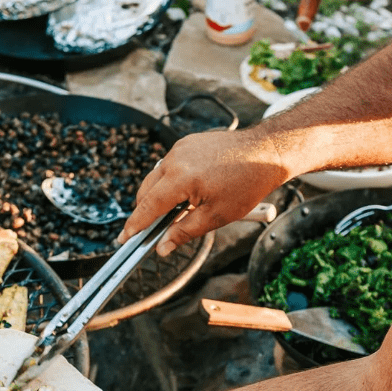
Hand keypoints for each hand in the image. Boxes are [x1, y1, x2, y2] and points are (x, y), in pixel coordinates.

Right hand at [120, 129, 287, 255]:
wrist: (267, 151)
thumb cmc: (246, 184)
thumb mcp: (216, 216)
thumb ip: (183, 232)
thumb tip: (162, 248)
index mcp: (180, 178)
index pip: (148, 207)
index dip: (135, 225)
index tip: (124, 239)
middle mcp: (175, 159)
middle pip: (146, 191)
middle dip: (146, 212)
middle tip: (152, 230)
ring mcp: (180, 148)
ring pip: (156, 178)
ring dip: (159, 196)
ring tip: (178, 211)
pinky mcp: (187, 142)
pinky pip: (169, 166)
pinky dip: (170, 181)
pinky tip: (187, 192)